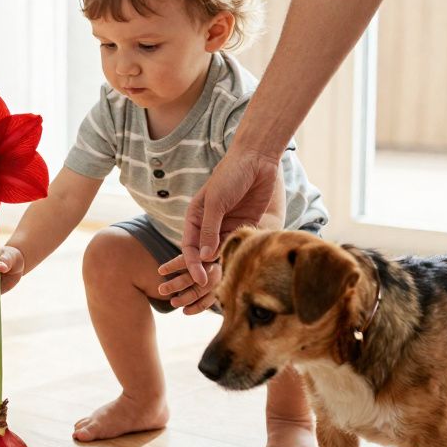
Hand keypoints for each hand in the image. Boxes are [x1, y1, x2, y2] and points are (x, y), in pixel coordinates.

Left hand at [158, 254, 222, 314]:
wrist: (213, 265)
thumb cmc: (196, 260)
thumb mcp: (189, 255)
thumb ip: (180, 262)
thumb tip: (160, 271)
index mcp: (201, 257)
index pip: (184, 261)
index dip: (172, 266)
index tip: (160, 271)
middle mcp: (209, 269)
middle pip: (189, 278)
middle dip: (174, 285)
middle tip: (161, 290)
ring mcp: (214, 282)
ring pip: (197, 292)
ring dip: (183, 299)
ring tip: (172, 302)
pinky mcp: (215, 293)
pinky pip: (206, 303)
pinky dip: (195, 308)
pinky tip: (185, 311)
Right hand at [179, 146, 279, 285]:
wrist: (257, 159)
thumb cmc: (230, 175)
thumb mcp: (216, 203)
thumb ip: (210, 230)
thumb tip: (204, 257)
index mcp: (195, 217)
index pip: (189, 247)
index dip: (192, 265)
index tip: (200, 279)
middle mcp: (209, 224)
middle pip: (204, 253)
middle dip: (205, 269)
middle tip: (210, 287)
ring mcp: (228, 225)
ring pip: (223, 251)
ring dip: (224, 263)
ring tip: (228, 279)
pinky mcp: (246, 224)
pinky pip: (240, 244)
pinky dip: (240, 254)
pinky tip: (243, 264)